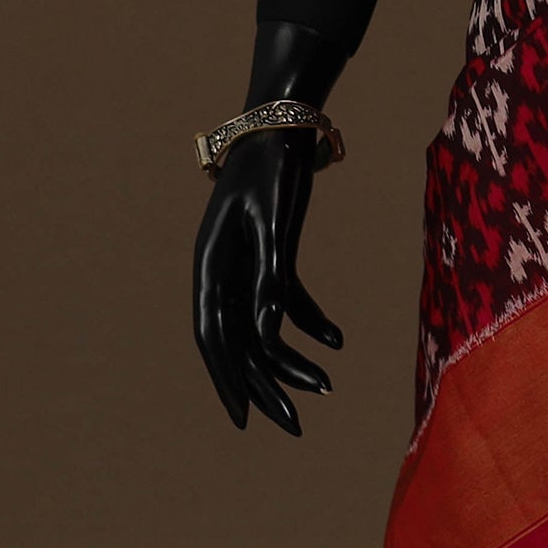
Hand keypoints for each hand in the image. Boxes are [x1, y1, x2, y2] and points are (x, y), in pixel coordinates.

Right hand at [192, 128, 341, 433]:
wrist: (283, 122)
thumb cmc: (275, 166)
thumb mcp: (275, 223)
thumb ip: (270, 277)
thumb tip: (268, 332)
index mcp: (210, 264)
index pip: (214, 336)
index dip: (227, 379)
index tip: (245, 419)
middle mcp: (221, 270)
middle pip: (239, 340)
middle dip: (265, 384)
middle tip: (293, 425)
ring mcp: (245, 264)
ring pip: (264, 324)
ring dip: (291, 357)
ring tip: (325, 387)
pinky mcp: (271, 253)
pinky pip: (286, 298)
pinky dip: (310, 320)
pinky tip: (337, 342)